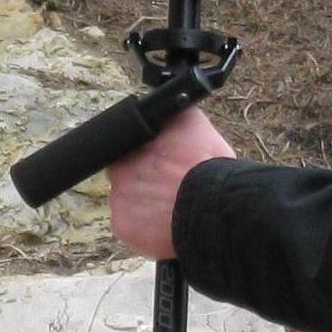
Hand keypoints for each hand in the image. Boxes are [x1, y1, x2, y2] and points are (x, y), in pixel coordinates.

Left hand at [101, 102, 235, 261]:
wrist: (213, 207)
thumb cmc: (205, 167)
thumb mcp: (192, 123)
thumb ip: (170, 115)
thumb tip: (165, 104)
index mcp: (131, 146)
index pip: (129, 150)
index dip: (146, 156)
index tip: (161, 164)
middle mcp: (118, 172)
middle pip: (127, 177)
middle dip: (143, 180)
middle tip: (168, 186)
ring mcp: (118, 201)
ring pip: (129, 202)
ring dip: (145, 204)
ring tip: (170, 207)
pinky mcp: (123, 227)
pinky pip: (131, 226)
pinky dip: (144, 227)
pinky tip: (164, 223)